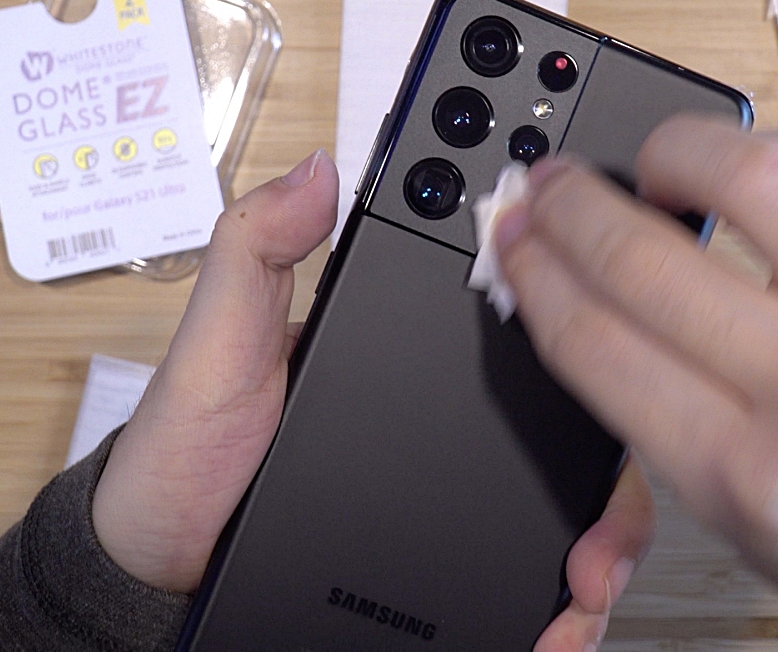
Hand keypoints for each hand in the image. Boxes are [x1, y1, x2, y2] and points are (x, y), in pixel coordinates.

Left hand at [90, 148, 653, 650]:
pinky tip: (558, 625)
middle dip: (611, 479)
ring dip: (601, 544)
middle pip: (569, 429)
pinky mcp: (444, 551)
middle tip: (606, 532)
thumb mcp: (217, 342)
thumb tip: (314, 171)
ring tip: (587, 590)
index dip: (584, 344)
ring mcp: (453, 489)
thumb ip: (255, 249)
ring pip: (565, 506)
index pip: (524, 328)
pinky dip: (554, 601)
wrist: (161, 568)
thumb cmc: (186, 452)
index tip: (616, 370)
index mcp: (406, 346)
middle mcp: (447, 419)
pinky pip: (521, 570)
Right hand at [494, 116, 777, 650]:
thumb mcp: (734, 518)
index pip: (598, 343)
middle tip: (548, 188)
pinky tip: (743, 165)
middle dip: (571, 210)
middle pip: (650, 260)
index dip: (535, 274)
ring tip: (647, 162)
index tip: (514, 239)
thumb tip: (568, 298)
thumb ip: (647, 407)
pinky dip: (770, 148)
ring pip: (753, 177)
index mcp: (748, 476)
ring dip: (671, 148)